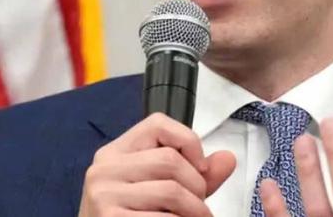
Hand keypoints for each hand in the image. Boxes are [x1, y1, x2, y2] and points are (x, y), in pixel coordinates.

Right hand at [78, 112, 235, 216]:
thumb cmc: (131, 216)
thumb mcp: (159, 188)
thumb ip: (194, 174)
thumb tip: (229, 158)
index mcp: (114, 152)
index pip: (157, 124)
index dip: (188, 140)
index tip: (201, 168)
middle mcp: (105, 168)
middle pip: (169, 160)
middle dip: (197, 185)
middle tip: (201, 205)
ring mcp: (104, 195)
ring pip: (171, 190)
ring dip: (195, 210)